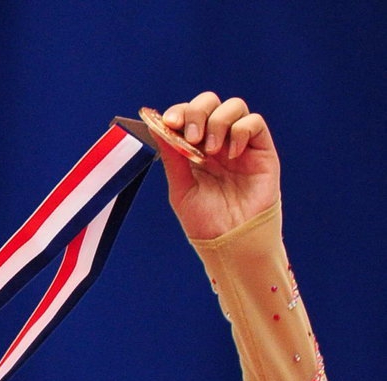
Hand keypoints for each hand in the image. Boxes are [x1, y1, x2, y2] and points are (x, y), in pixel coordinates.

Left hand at [157, 92, 280, 239]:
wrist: (230, 242)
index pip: (187, 115)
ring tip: (212, 151)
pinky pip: (254, 122)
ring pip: (233, 106)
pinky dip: (240, 131)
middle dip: (197, 112)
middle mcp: (217, 142)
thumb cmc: (205, 222)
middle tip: (191, 137)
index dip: (179, 112)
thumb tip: (156, 125)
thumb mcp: (181, 188)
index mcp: (194, 149)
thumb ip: (172, 157)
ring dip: (218, 121)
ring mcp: (239, 144)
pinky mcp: (261, 150)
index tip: (169, 122)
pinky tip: (230, 155)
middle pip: (210, 103)